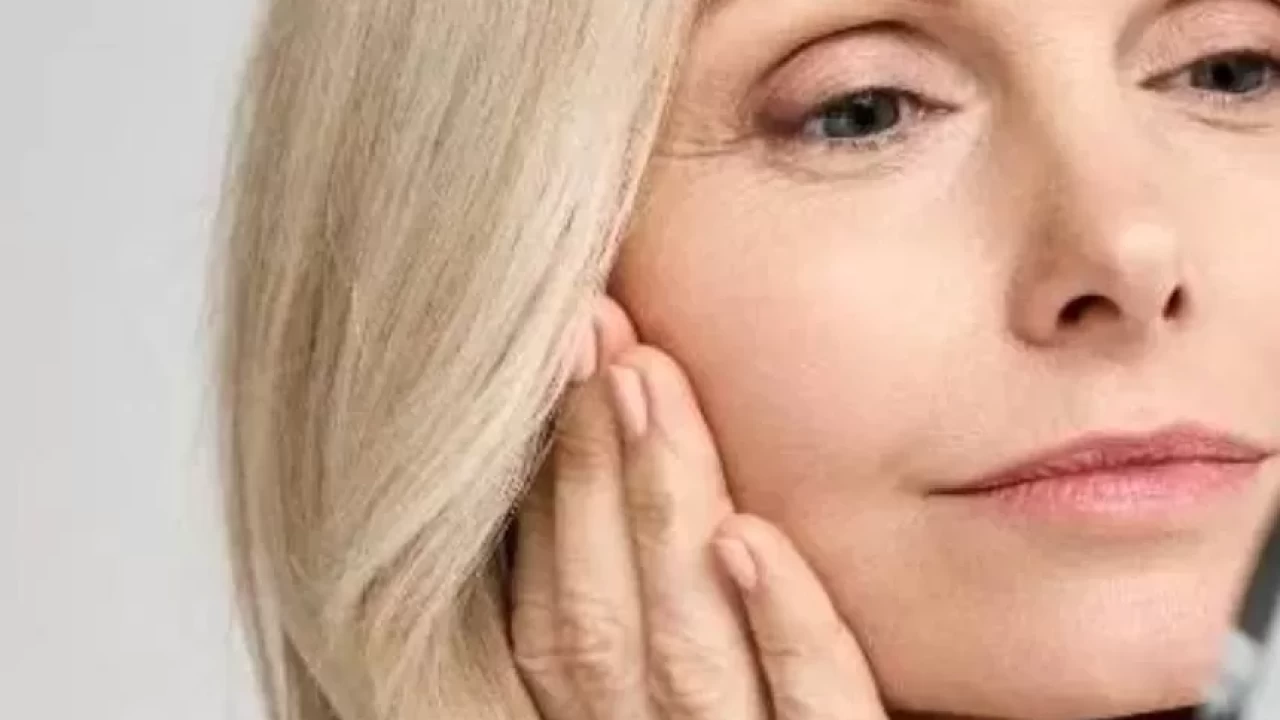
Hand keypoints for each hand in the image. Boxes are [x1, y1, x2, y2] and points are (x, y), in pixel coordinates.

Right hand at [510, 297, 887, 719]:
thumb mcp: (703, 707)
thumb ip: (676, 634)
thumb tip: (660, 502)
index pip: (559, 617)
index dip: (548, 494)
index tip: (561, 370)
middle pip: (601, 621)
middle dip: (586, 470)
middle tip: (588, 336)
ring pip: (684, 652)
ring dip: (656, 510)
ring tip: (643, 383)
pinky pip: (816, 718)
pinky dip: (781, 629)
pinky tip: (750, 537)